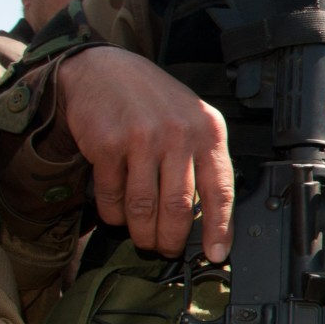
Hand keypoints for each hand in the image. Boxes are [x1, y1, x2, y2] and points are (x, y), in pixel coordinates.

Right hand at [56, 46, 234, 260]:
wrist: (104, 69)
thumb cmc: (155, 102)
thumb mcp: (193, 121)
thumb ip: (203, 161)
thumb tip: (211, 216)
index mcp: (207, 132)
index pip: (220, 190)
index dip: (219, 228)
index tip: (215, 254)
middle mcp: (177, 135)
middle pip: (178, 207)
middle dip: (172, 238)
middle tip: (167, 249)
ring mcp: (140, 140)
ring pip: (144, 207)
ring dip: (143, 233)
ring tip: (144, 240)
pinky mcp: (106, 145)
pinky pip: (112, 196)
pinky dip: (114, 214)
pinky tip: (118, 216)